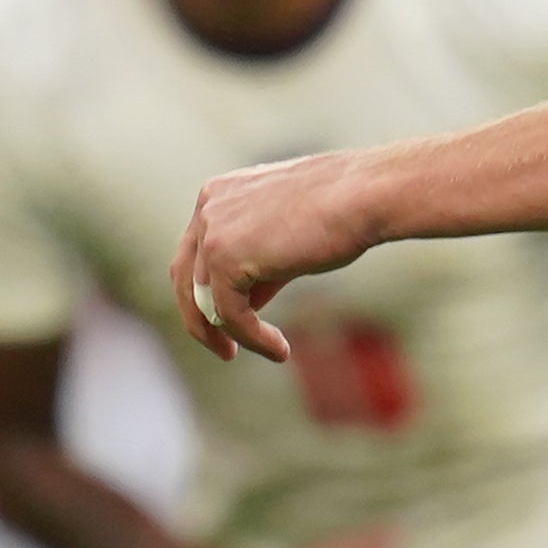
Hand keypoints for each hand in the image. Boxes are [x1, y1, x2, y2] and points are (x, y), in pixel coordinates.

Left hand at [172, 154, 384, 361]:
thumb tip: (246, 306)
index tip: (225, 326)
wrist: (364, 195)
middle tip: (226, 351)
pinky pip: (230, 314)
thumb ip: (256, 266)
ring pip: (206, 302)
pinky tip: (280, 349)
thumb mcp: (284, 239)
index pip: (192, 255)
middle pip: (184, 280)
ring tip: (272, 350)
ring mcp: (212, 231)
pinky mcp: (225, 257)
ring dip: (235, 335)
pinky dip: (252, 338)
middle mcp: (207, 208)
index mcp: (217, 195)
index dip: (203, 295)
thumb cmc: (340, 212)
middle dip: (201, 322)